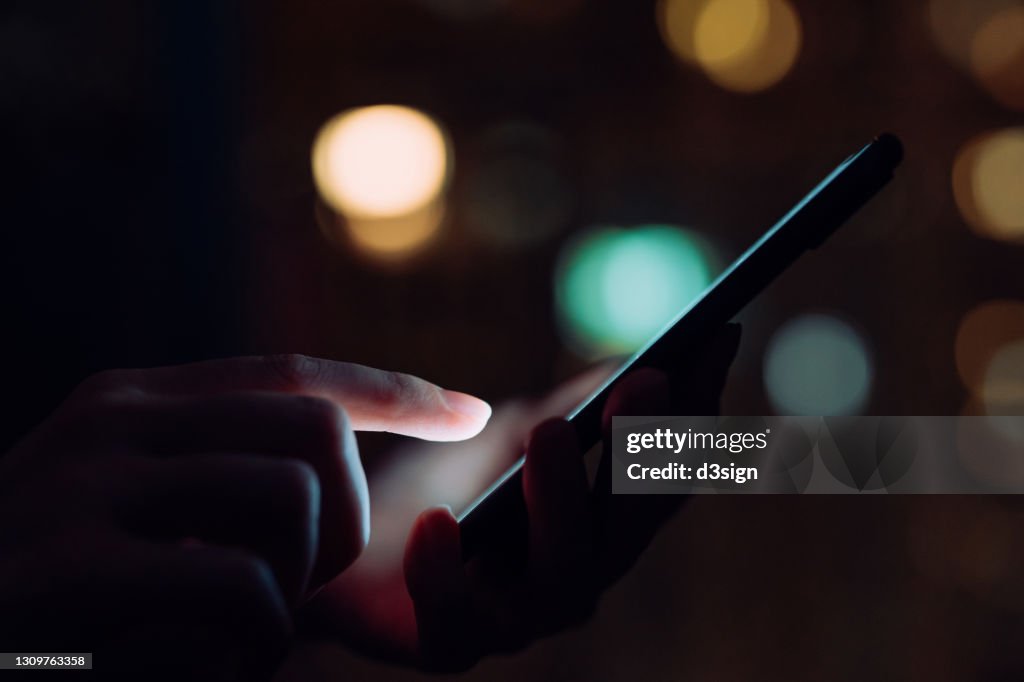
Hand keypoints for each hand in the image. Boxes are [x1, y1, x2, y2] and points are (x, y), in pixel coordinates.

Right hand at [0, 355, 489, 678]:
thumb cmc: (44, 604)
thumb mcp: (132, 522)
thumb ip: (215, 487)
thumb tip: (328, 480)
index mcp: (137, 406)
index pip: (295, 376)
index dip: (393, 393)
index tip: (469, 412)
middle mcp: (116, 422)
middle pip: (317, 431)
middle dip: (345, 520)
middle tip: (300, 587)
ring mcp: (89, 484)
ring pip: (294, 500)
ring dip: (294, 589)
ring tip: (237, 636)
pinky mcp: (72, 565)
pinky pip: (241, 586)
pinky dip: (252, 644)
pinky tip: (212, 666)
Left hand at [304, 325, 740, 670]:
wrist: (339, 537)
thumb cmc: (433, 488)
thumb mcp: (505, 435)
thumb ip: (568, 409)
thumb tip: (636, 358)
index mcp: (593, 532)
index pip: (659, 478)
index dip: (692, 416)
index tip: (712, 342)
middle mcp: (571, 580)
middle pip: (629, 528)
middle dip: (640, 452)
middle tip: (646, 379)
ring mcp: (513, 620)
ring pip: (564, 578)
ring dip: (565, 500)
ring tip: (550, 431)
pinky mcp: (443, 645)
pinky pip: (454, 622)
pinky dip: (447, 573)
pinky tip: (436, 524)